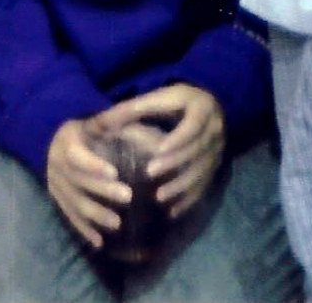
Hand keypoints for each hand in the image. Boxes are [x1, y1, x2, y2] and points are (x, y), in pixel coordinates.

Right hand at [46, 114, 129, 248]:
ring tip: (117, 224)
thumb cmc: (85, 129)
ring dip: (95, 214)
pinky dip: (84, 229)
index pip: (76, 156)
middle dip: (103, 191)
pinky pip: (70, 216)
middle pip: (78, 182)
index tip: (114, 172)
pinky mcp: (58, 199)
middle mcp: (56, 165)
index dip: (93, 165)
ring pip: (74, 203)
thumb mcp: (97, 121)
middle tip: (128, 197)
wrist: (52, 139)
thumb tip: (144, 130)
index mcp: (66, 142)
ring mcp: (56, 185)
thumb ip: (117, 123)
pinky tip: (99, 241)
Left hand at [99, 83, 225, 220]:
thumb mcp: (156, 99)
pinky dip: (189, 199)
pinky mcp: (215, 165)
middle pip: (197, 150)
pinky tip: (172, 212)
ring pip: (202, 171)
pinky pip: (205, 185)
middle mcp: (214, 130)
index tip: (157, 151)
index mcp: (201, 109)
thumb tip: (94, 125)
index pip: (192, 127)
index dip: (176, 140)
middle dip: (174, 163)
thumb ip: (128, 111)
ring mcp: (217, 150)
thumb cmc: (176, 102)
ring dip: (181, 186)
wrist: (208, 105)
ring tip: (159, 198)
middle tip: (150, 174)